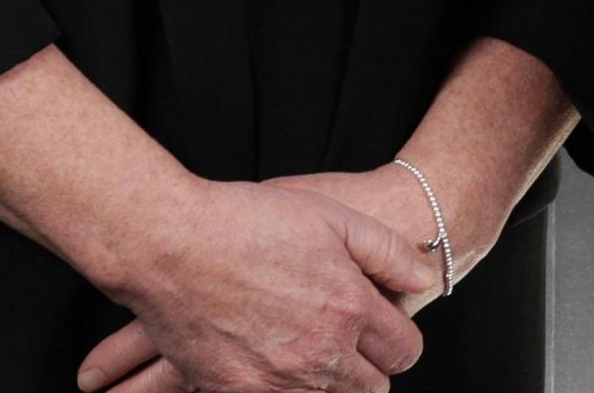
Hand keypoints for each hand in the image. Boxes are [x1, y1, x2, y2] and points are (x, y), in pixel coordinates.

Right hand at [72, 177, 435, 392]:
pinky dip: (283, 391)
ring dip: (327, 386)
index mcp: (350, 310)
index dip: (399, 342)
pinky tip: (276, 368)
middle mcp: (319, 355)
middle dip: (368, 369)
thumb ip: (389, 253)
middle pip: (370, 389)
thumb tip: (424, 278)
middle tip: (350, 346)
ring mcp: (275, 381)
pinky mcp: (234, 392)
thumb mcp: (333, 217)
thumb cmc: (248, 221)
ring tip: (311, 354)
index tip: (385, 333)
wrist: (169, 243)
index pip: (404, 351)